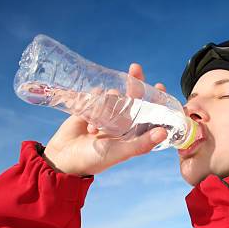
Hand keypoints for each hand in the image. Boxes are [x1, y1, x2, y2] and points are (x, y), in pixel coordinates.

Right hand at [42, 63, 167, 175]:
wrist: (65, 156)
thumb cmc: (96, 159)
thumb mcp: (120, 152)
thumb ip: (141, 144)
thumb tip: (163, 133)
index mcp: (133, 132)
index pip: (149, 112)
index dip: (156, 99)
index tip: (159, 85)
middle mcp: (122, 122)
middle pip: (133, 97)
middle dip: (134, 83)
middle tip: (135, 68)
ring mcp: (107, 114)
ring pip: (113, 96)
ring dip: (108, 101)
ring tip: (96, 124)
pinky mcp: (91, 107)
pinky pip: (96, 95)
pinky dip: (93, 100)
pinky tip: (86, 117)